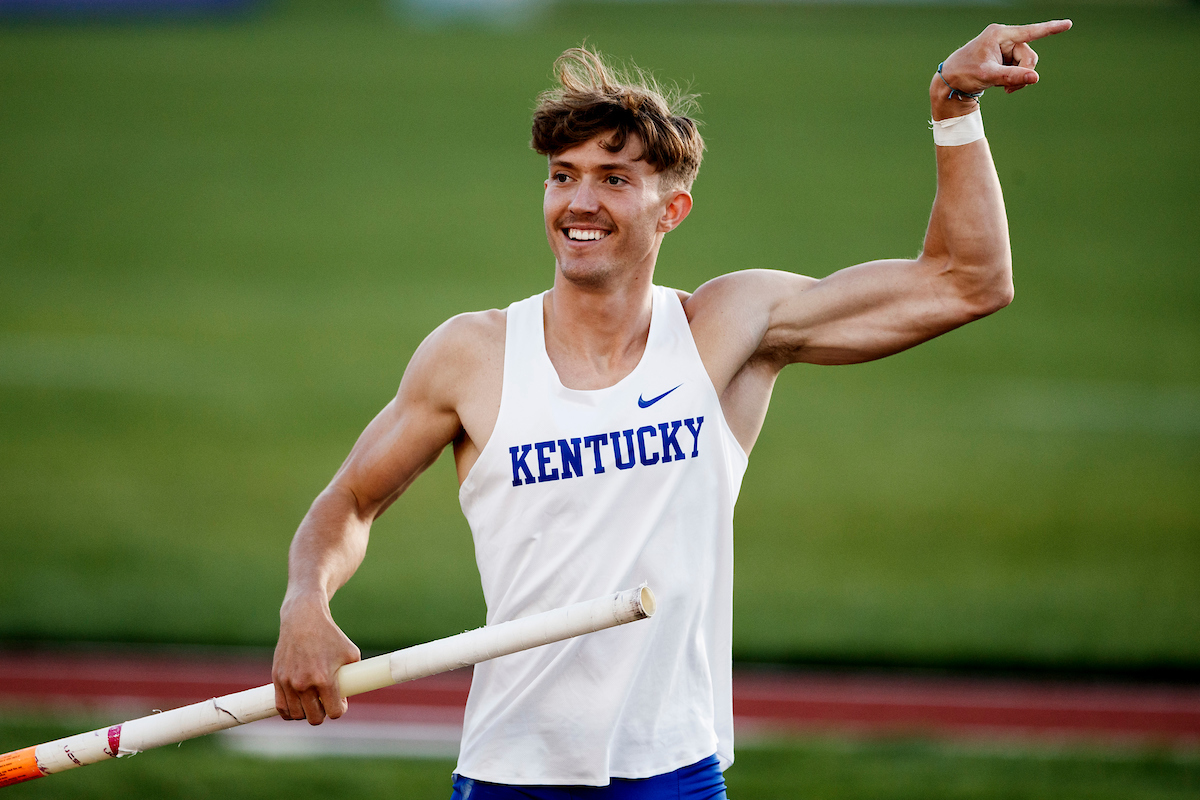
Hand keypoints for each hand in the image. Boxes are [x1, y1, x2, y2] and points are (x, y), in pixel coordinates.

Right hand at [272, 592, 360, 724]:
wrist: (303, 620)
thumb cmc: (330, 636)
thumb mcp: (351, 653)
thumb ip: (354, 675)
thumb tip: (351, 694)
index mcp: (324, 679)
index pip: (333, 712)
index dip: (339, 710)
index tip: (340, 703)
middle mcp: (304, 684)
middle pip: (314, 718)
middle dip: (323, 714)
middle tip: (326, 703)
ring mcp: (288, 683)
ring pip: (297, 715)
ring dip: (306, 713)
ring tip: (312, 703)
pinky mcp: (277, 679)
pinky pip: (281, 708)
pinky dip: (289, 711)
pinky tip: (297, 706)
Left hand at [940, 20, 1072, 96]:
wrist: (949, 80)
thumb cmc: (964, 74)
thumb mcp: (988, 76)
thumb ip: (1012, 76)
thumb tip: (1035, 77)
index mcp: (999, 34)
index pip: (1030, 31)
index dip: (1050, 28)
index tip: (1068, 24)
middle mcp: (1003, 37)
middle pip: (1028, 55)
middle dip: (1023, 73)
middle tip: (1011, 90)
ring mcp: (1004, 47)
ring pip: (1026, 63)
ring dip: (1019, 78)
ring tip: (1005, 89)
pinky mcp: (1004, 56)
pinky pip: (1019, 67)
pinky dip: (1015, 78)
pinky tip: (1003, 86)